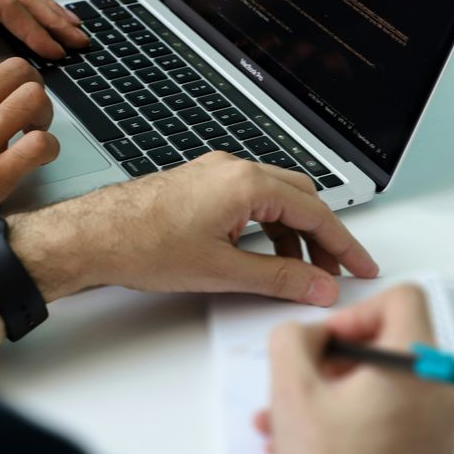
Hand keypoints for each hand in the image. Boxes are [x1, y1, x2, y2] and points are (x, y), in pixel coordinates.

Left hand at [10, 153, 378, 303]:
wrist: (92, 236)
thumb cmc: (142, 244)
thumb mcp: (221, 271)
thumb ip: (278, 278)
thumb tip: (318, 284)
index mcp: (245, 183)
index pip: (315, 212)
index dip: (344, 244)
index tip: (361, 266)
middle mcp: (232, 168)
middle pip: (299, 197)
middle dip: (321, 235)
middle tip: (333, 271)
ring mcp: (214, 173)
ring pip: (273, 198)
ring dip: (292, 233)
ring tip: (296, 272)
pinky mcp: (199, 185)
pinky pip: (248, 199)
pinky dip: (265, 226)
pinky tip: (259, 255)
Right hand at [258, 285, 453, 453]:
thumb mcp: (292, 390)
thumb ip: (292, 338)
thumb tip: (308, 333)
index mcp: (420, 367)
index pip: (403, 298)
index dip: (355, 311)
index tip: (328, 342)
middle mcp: (444, 392)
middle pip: (390, 343)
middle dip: (335, 359)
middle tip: (303, 380)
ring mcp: (444, 426)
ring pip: (386, 383)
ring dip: (335, 392)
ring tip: (289, 419)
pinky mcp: (433, 453)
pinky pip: (395, 414)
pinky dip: (355, 417)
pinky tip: (312, 442)